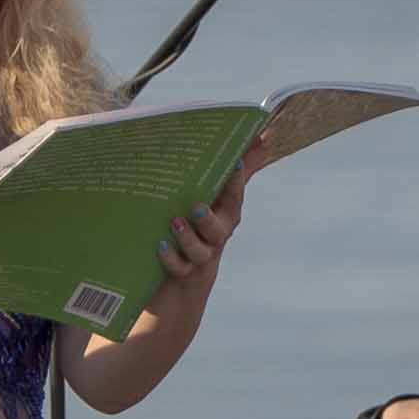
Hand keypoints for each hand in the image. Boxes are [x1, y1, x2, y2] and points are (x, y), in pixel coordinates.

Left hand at [155, 135, 262, 292]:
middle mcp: (215, 237)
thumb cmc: (199, 230)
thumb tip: (258, 138)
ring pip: (200, 251)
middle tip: (196, 206)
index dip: (236, 182)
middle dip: (209, 219)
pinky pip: (179, 268)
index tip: (233, 163)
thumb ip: (233, 171)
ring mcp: (200, 257)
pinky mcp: (183, 274)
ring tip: (174, 223)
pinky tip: (160, 246)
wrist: (183, 280)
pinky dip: (170, 258)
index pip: (234, 198)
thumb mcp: (212, 198)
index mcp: (224, 216)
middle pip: (220, 230)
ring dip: (188, 238)